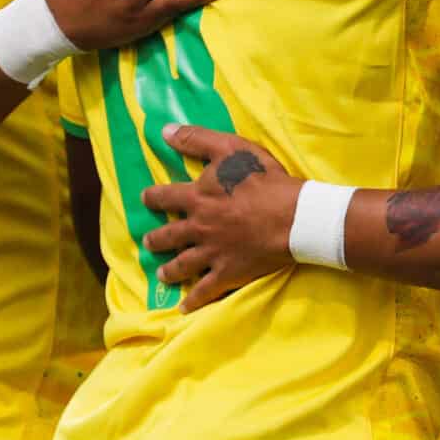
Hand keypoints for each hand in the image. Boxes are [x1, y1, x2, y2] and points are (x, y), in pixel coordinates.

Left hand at [143, 124, 300, 311]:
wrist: (293, 216)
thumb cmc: (265, 180)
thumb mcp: (231, 148)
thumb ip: (197, 139)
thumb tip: (164, 131)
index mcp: (197, 197)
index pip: (164, 196)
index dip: (153, 197)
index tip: (146, 199)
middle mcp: (197, 227)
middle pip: (167, 236)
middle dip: (156, 239)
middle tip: (149, 242)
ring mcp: (211, 253)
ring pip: (181, 265)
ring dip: (169, 270)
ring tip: (163, 274)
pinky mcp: (228, 272)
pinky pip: (206, 291)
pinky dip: (194, 301)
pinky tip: (185, 308)